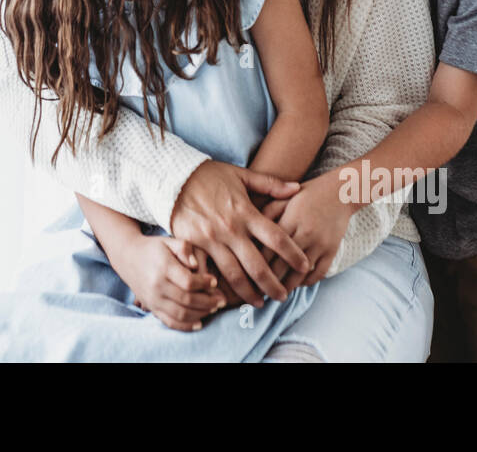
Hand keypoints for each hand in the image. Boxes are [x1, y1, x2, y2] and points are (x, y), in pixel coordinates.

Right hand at [116, 235, 225, 331]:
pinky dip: (186, 326)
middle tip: (222, 300)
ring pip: (181, 314)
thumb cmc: (153, 248)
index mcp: (163, 267)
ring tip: (213, 308)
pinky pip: (170, 322)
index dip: (205, 284)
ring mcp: (153, 299)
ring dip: (201, 314)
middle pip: (187, 300)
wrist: (128, 256)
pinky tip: (199, 323)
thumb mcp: (169, 241)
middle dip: (208, 302)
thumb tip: (196, 265)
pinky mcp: (151, 307)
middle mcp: (157, 286)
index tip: (214, 281)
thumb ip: (184, 249)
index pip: (189, 282)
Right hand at [168, 161, 309, 308]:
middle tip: (283, 296)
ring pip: (234, 275)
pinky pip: (206, 273)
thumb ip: (270, 184)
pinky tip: (224, 298)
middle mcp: (230, 229)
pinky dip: (216, 287)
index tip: (305, 266)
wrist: (171, 176)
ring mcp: (210, 240)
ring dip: (248, 292)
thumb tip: (297, 188)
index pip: (277, 238)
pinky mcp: (192, 246)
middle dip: (273, 284)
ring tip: (259, 302)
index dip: (293, 254)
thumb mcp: (240, 175)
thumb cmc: (208, 175)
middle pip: (258, 265)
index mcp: (245, 212)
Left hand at [260, 171, 353, 291]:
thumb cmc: (305, 194)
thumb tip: (249, 233)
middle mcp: (305, 234)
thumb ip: (266, 214)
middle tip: (256, 293)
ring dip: (287, 287)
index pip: (268, 249)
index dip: (255, 266)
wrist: (340, 192)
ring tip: (274, 295)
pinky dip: (306, 282)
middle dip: (268, 283)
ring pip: (300, 274)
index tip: (245, 277)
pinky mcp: (332, 251)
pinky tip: (296, 285)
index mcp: (290, 220)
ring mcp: (320, 244)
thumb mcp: (283, 198)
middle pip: (282, 266)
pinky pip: (319, 273)